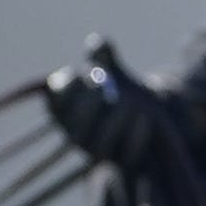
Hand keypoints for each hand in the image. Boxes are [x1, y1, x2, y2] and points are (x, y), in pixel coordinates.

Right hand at [42, 52, 174, 171]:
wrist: (149, 116)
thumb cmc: (121, 89)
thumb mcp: (114, 70)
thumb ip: (105, 56)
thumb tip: (98, 41)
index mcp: (64, 108)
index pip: (56, 100)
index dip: (67, 87)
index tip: (81, 73)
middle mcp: (74, 132)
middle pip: (73, 125)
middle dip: (87, 104)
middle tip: (103, 87)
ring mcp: (95, 151)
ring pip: (97, 142)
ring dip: (113, 121)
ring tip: (132, 103)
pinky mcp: (119, 163)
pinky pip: (123, 154)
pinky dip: (135, 136)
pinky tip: (145, 118)